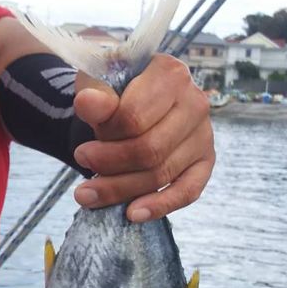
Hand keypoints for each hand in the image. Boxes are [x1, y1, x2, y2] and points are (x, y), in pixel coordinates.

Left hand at [71, 54, 213, 221]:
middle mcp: (195, 102)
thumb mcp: (97, 82)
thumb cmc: (114, 88)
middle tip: (82, 167)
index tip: (82, 146)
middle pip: (149, 150)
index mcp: (171, 73)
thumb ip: (94, 94)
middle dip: (109, 165)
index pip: (134, 118)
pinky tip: (133, 214)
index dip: (105, 137)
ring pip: (162, 173)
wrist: (131, 95)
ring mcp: (204, 134)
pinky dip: (161, 205)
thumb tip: (87, 104)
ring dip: (121, 189)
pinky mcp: (205, 161)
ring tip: (86, 194)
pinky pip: (188, 190)